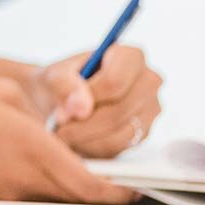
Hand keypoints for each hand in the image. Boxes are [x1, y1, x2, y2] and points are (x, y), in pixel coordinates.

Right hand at [0, 78, 136, 204]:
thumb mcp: (6, 93)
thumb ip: (44, 110)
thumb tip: (64, 122)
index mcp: (34, 149)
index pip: (91, 184)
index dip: (119, 190)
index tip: (134, 187)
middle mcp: (23, 179)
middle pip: (77, 195)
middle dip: (100, 189)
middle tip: (115, 179)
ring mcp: (5, 192)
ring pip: (53, 195)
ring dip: (68, 184)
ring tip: (71, 162)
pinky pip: (26, 194)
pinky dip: (38, 182)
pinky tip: (28, 161)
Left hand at [32, 45, 163, 157]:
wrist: (63, 102)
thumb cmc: (61, 83)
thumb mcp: (54, 77)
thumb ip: (64, 85)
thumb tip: (81, 109)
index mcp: (131, 57)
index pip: (115, 81)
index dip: (88, 98)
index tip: (66, 108)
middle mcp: (148, 82)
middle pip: (118, 111)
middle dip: (84, 123)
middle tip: (58, 126)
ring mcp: (150, 110)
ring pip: (119, 133)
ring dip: (85, 138)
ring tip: (63, 133)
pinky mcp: (143, 133)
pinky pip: (118, 147)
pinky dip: (92, 148)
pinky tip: (76, 140)